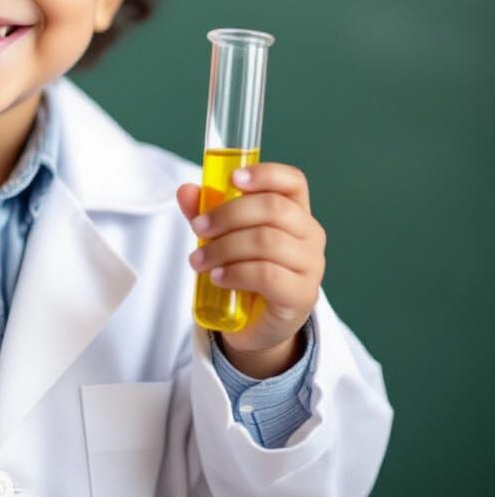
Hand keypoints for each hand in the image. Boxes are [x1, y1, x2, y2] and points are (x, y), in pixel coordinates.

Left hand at [176, 162, 325, 376]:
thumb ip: (205, 211)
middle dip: (228, 215)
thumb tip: (185, 190)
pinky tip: (218, 278)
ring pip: (267, 241)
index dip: (265, 174)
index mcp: (295, 211)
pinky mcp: (301, 295)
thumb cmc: (243, 268)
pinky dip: (236, 273)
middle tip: (198, 229)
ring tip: (199, 260)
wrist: (255, 322)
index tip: (233, 179)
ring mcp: (310, 265)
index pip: (292, 181)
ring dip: (224, 248)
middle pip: (273, 208)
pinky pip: (267, 275)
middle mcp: (310, 234)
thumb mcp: (221, 236)